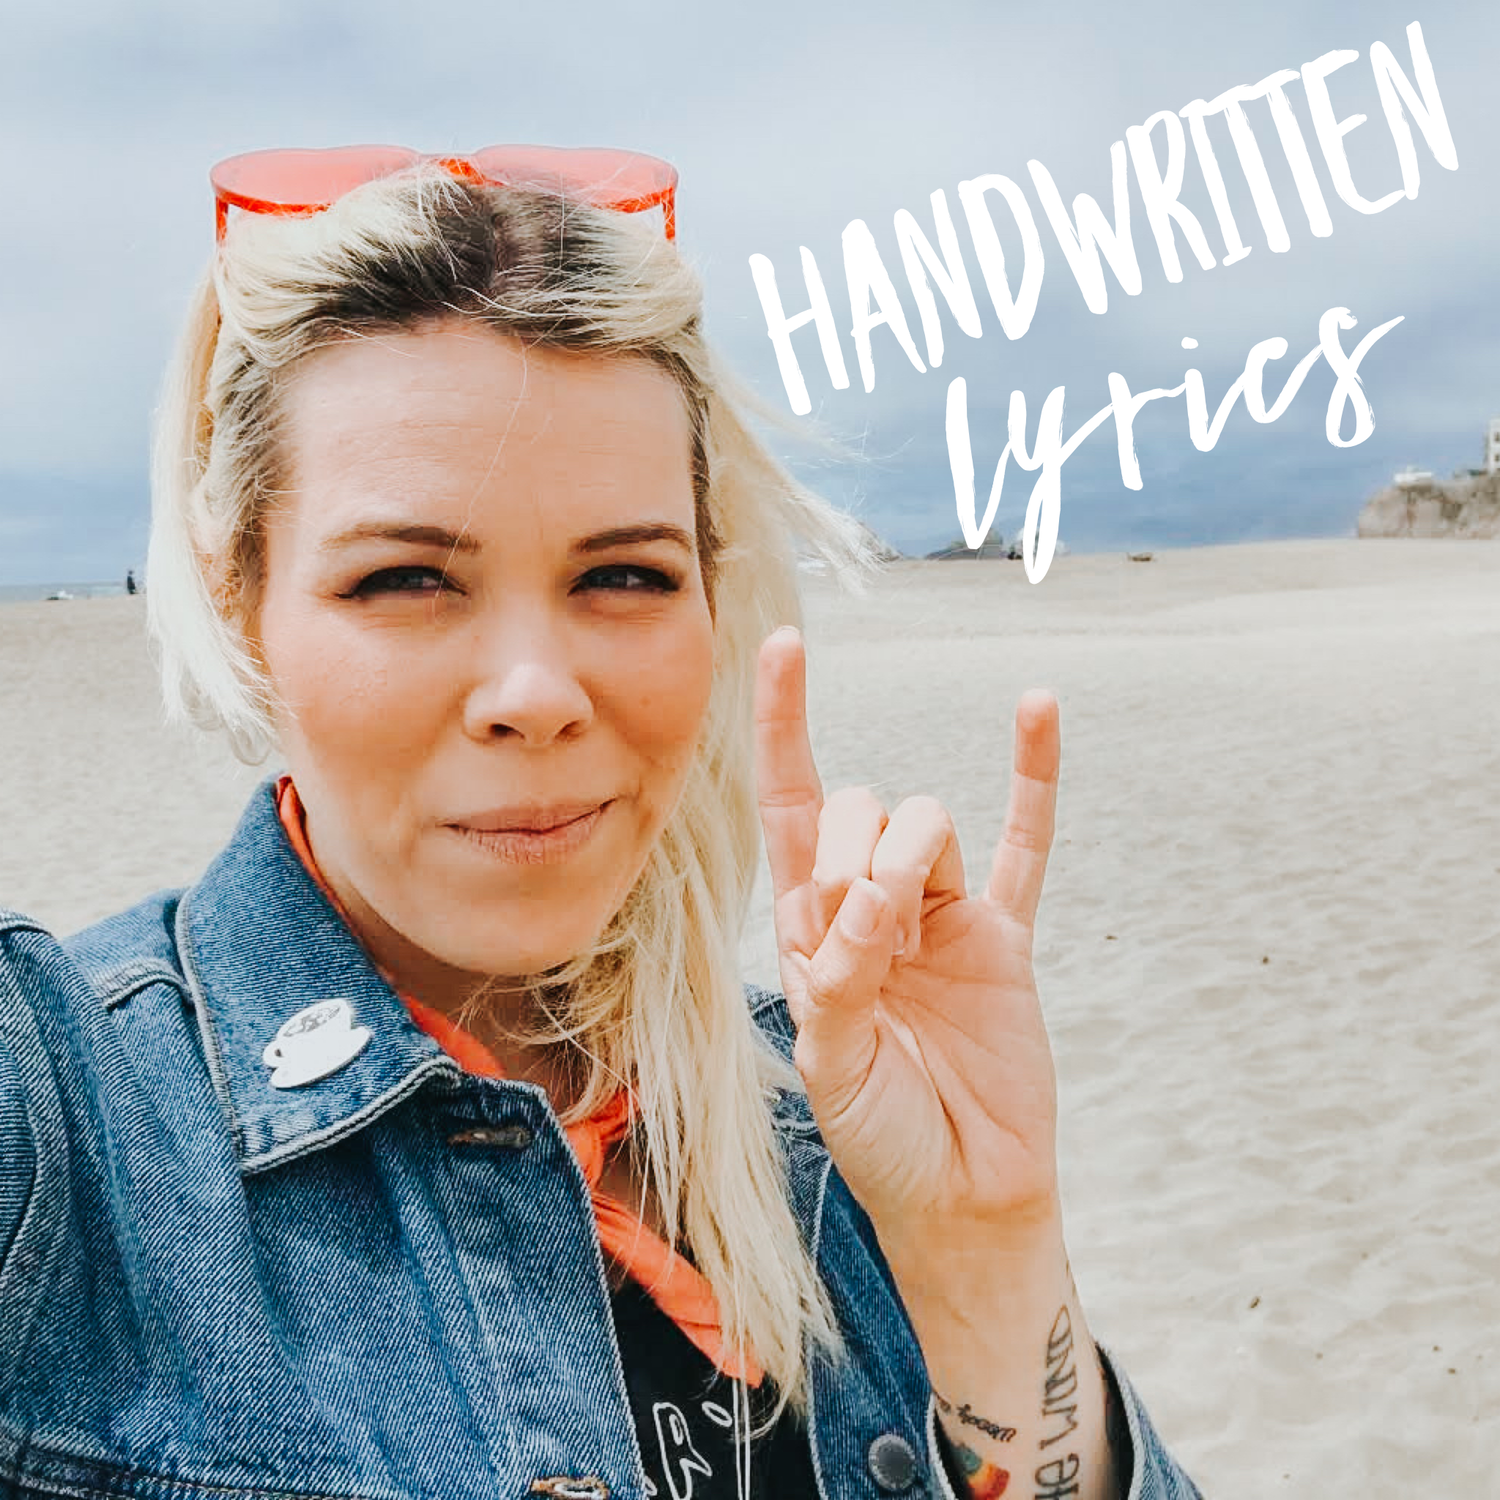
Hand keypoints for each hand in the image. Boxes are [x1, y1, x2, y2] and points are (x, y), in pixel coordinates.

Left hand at [755, 626, 1064, 1266]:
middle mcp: (869, 905)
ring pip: (927, 821)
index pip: (791, 804)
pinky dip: (1033, 777)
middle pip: (859, 808)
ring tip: (912, 939)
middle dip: (857, 853)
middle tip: (867, 933)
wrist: (964, 1193)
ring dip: (914, 859)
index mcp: (809, 928)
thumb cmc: (882, 1137)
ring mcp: (940, 914)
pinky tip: (1037, 707)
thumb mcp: (833, 1067)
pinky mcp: (1004, 936)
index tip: (781, 643)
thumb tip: (868, 898)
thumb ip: (836, 979)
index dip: (785, 725)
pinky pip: (1024, 843)